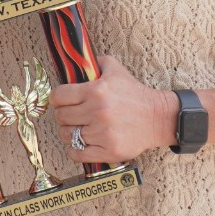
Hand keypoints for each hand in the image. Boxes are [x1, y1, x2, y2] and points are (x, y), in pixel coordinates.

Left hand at [47, 55, 174, 163]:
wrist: (157, 117)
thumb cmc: (134, 93)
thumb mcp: (115, 69)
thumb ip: (94, 62)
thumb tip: (75, 61)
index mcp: (96, 91)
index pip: (59, 96)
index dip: (56, 98)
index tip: (61, 101)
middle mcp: (97, 112)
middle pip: (61, 117)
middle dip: (63, 115)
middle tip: (72, 114)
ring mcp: (102, 133)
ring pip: (67, 136)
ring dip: (69, 132)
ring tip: (79, 128)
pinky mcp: (108, 151)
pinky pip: (77, 154)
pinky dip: (75, 150)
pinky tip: (82, 143)